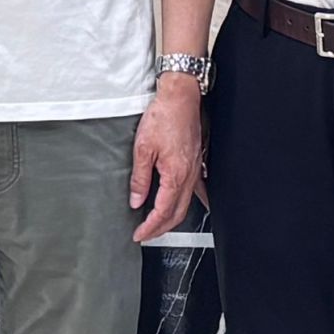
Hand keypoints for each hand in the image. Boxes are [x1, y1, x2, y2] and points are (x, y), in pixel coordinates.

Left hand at [129, 81, 204, 245]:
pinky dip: (189, 203)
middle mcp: (190, 176)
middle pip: (177, 214)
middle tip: (146, 235)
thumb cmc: (164, 117)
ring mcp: (196, 170)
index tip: (139, 234)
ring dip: (172, 219)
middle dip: (161, 229)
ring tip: (159, 225)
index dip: (150, 227)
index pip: (162, 211)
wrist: (181, 98)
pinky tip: (186, 206)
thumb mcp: (143, 148)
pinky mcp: (197, 162)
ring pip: (187, 204)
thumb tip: (136, 199)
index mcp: (176, 175)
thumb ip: (140, 178)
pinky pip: (196, 191)